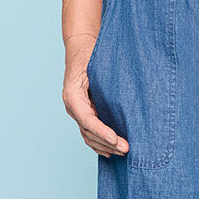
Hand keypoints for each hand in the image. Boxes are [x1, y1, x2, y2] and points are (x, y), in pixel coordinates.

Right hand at [62, 33, 129, 158]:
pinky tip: (110, 151)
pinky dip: (99, 143)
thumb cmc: (91, 53)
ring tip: (123, 152)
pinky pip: (90, 132)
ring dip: (105, 146)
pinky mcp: (84, 111)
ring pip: (88, 135)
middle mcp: (72, 105)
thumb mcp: (97, 64)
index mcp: (72, 95)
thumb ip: (105, 82)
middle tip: (126, 149)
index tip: (116, 140)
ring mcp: (76, 110)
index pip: (86, 119)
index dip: (101, 132)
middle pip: (88, 131)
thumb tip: (124, 99)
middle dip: (107, 143)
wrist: (82, 46)